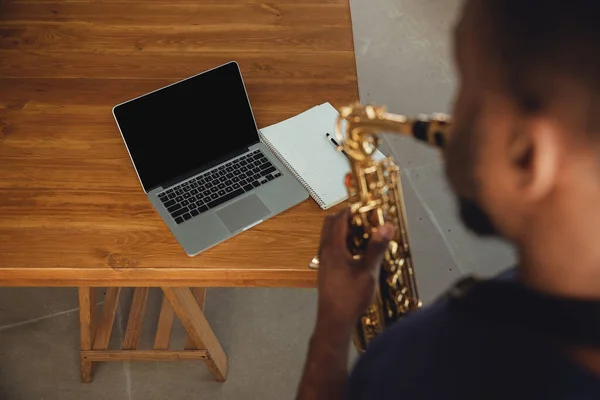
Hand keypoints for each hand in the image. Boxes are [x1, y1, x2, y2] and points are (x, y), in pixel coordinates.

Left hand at [315, 208, 393, 336]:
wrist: (334, 322)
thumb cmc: (350, 297)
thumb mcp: (368, 272)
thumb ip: (377, 248)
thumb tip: (387, 225)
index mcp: (332, 247)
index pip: (339, 218)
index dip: (354, 209)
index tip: (370, 207)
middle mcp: (325, 250)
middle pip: (331, 224)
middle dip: (348, 217)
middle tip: (367, 220)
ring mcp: (324, 260)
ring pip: (331, 236)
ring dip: (346, 231)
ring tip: (367, 235)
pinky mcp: (327, 269)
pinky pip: (333, 247)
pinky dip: (344, 243)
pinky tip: (360, 253)